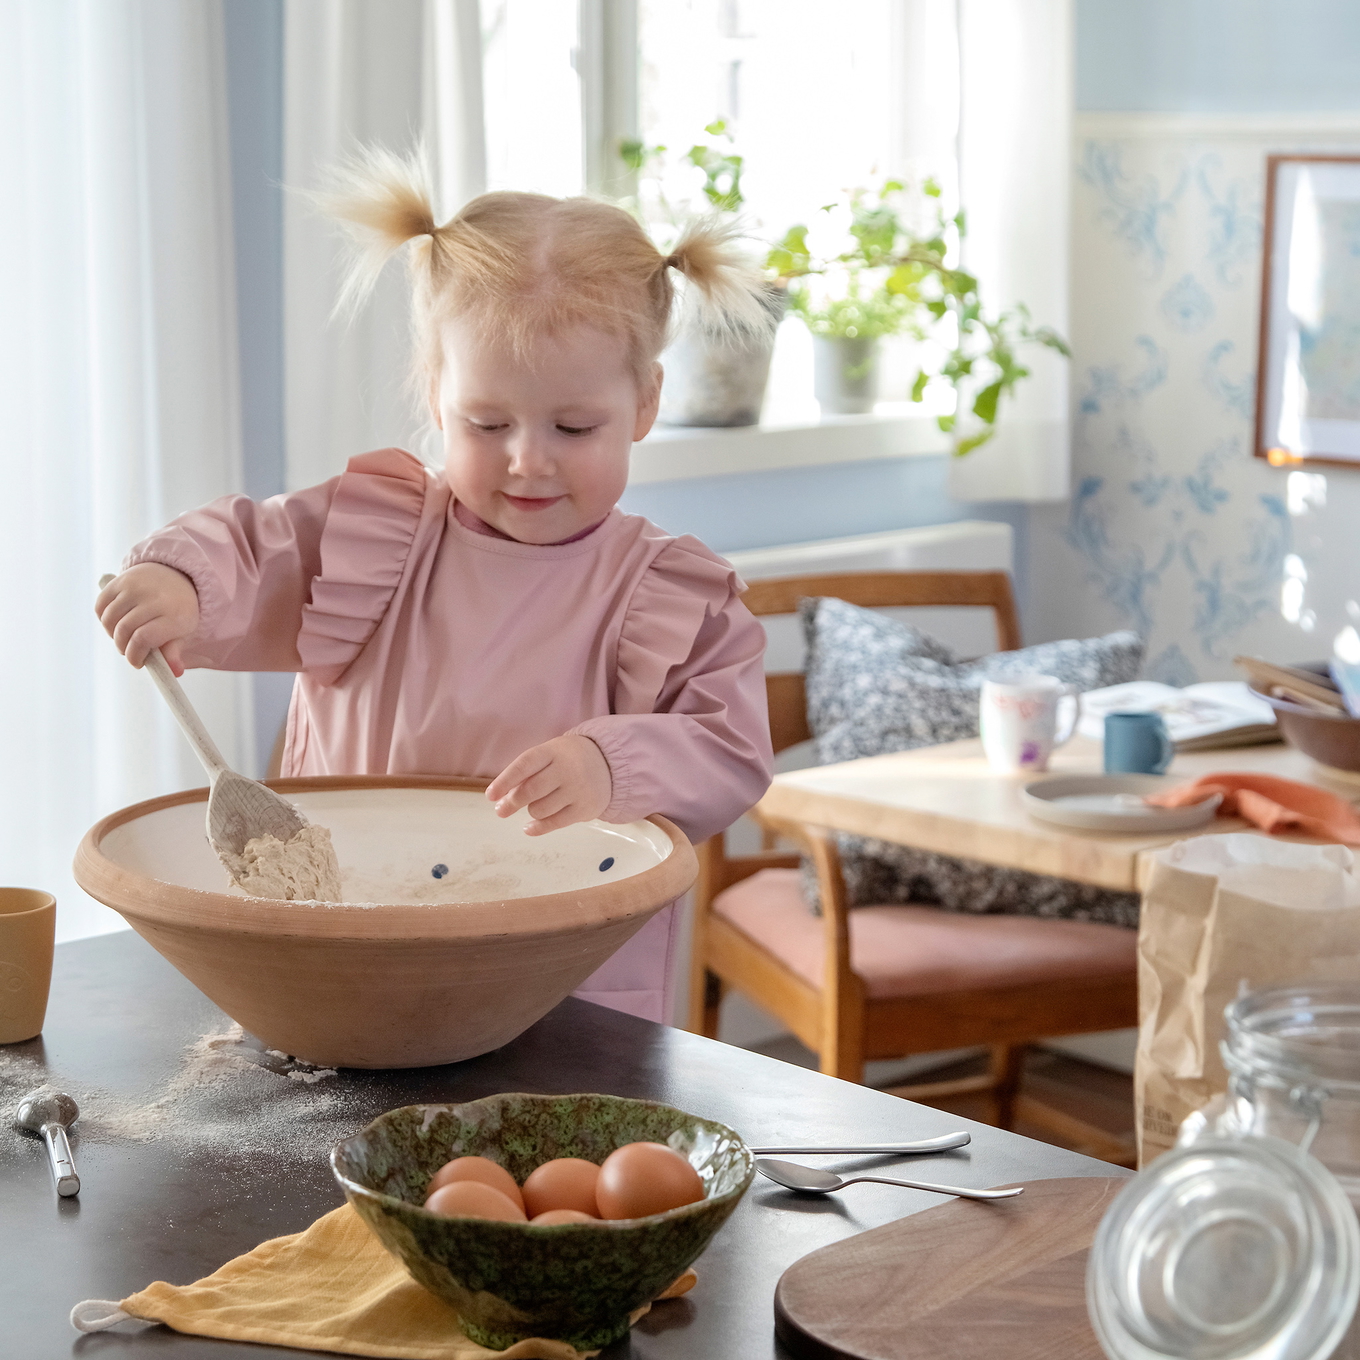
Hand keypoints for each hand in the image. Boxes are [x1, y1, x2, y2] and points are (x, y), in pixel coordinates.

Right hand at [95, 563, 198, 674]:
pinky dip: (104, 619)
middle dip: (123, 647)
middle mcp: (154, 597)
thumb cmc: (177, 610)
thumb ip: (174, 652)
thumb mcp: (182, 631)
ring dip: (112, 635)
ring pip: (109, 620)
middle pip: (124, 630)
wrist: (174, 576)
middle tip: (129, 650)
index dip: (135, 655)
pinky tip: (117, 622)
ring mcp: (135, 586)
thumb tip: (175, 672)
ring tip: (124, 636)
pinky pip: (100, 607)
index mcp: (175, 613)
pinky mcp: (120, 581)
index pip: (143, 639)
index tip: (137, 662)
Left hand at [486, 735, 611, 835]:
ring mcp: (578, 790)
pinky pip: (554, 823)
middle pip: (531, 791)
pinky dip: (538, 828)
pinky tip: (528, 828)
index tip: (490, 796)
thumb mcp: (550, 754)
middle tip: (501, 810)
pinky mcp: (585, 808)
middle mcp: (567, 769)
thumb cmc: (568, 759)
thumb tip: (503, 798)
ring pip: (540, 809)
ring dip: (531, 811)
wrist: (608, 763)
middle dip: (512, 802)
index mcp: (553, 751)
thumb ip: (528, 772)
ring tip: (534, 806)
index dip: (504, 781)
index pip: (524, 765)